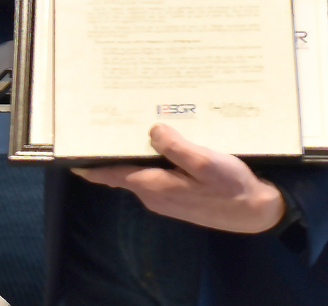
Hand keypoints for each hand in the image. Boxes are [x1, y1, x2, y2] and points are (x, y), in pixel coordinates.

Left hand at [73, 124, 287, 234]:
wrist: (256, 212)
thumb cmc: (231, 188)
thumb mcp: (205, 161)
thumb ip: (175, 146)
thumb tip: (151, 130)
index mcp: (154, 186)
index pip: (111, 174)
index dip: (90, 163)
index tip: (70, 151)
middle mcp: (154, 193)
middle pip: (125, 168)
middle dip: (115, 146)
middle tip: (108, 115)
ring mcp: (166, 195)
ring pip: (142, 168)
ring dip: (137, 149)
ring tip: (134, 118)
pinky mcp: (179, 193)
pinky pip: (158, 170)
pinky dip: (155, 154)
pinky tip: (164, 137)